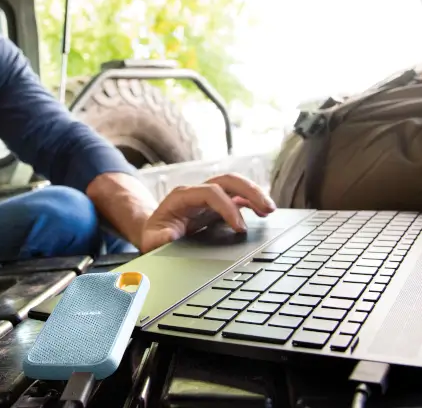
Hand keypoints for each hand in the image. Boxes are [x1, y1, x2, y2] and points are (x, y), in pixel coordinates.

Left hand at [138, 173, 275, 252]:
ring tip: (270, 210)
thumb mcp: (151, 240)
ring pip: (235, 185)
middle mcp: (197, 192)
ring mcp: (208, 197)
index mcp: (182, 197)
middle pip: (226, 180)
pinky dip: (252, 202)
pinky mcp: (217, 205)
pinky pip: (237, 197)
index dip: (227, 207)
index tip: (241, 228)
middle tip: (267, 208)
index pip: (210, 192)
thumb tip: (168, 238)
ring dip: (255, 194)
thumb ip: (158, 240)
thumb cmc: (154, 236)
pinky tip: (264, 213)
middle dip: (249, 191)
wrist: (154, 233)